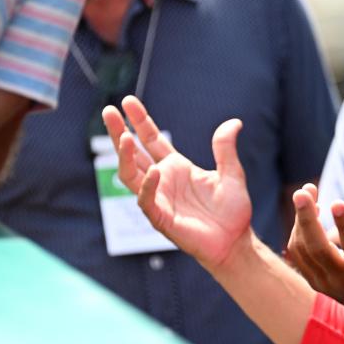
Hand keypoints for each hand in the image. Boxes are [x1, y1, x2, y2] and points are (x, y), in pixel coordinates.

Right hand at [101, 96, 252, 269]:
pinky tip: (154, 172)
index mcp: (176, 167)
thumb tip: (234, 122)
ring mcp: (160, 199)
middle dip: (119, 133)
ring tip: (124, 138)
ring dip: (125, 157)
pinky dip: (148, 186)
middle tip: (108, 112)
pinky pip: (147, 201)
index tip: (127, 101)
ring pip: (131, 175)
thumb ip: (225, 148)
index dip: (139, 121)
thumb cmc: (232, 211)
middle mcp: (163, 180)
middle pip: (133, 154)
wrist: (235, 242)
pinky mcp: (162, 219)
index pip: (151, 140)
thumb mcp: (231, 173)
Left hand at [288, 187, 343, 328]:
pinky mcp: (316, 282)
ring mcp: (327, 283)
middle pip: (318, 250)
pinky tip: (309, 212)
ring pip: (304, 250)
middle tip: (302, 192)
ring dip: (301, 220)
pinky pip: (298, 255)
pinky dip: (298, 231)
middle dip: (307, 220)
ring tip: (306, 193)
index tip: (337, 202)